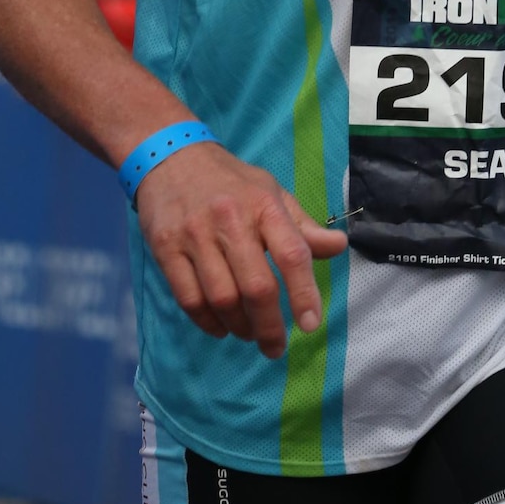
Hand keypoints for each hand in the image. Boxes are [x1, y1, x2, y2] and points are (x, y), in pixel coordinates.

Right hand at [136, 141, 345, 359]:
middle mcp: (230, 219)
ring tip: (249, 333)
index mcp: (264, 205)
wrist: (169, 156)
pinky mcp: (165, 247)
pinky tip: (221, 326)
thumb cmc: (230, 182)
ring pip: (222, 298)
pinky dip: (208, 322)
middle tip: (275, 346)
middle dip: (269, 326)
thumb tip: (339, 247)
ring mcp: (194, 234)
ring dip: (240, 326)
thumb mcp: (272, 192)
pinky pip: (189, 299)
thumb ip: (303, 226)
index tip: (310, 324)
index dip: (304, 294)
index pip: (292, 254)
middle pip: (256, 287)